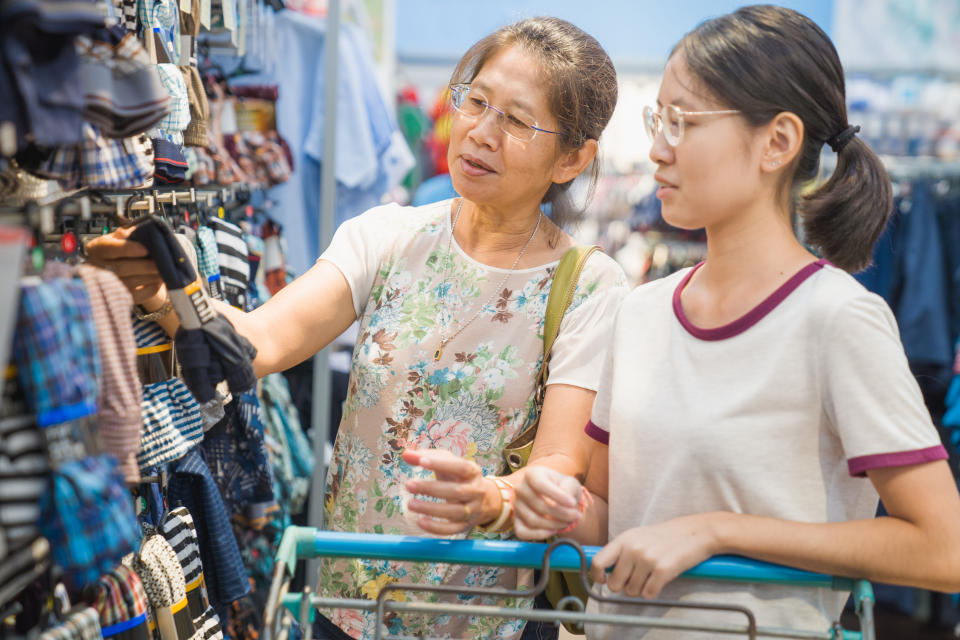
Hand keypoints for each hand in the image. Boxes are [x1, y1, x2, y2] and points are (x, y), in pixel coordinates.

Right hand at [85, 227, 166, 307]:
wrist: (127, 271)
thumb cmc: (125, 251)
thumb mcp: (123, 238)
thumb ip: (129, 233)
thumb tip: (140, 231)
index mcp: (96, 249)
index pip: (107, 248)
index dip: (126, 249)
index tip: (145, 249)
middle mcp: (97, 268)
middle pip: (120, 268)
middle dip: (144, 265)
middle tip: (162, 263)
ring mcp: (106, 285)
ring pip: (129, 283)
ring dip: (150, 277)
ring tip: (164, 271)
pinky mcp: (119, 299)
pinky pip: (137, 296)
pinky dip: (151, 288)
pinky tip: (159, 281)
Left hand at [402, 448, 498, 534]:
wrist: (486, 500)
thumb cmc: (459, 477)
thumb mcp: (449, 463)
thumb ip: (427, 456)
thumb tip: (406, 454)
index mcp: (473, 472)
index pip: (460, 467)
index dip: (442, 464)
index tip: (422, 461)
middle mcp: (476, 491)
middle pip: (456, 491)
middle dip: (431, 488)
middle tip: (409, 484)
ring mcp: (472, 510)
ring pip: (454, 512)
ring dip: (431, 509)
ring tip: (410, 504)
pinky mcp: (465, 526)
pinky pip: (452, 530)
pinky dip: (436, 527)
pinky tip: (420, 521)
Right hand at [513, 466, 581, 539]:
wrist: (557, 498)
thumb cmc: (563, 488)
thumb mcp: (571, 483)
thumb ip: (569, 489)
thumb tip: (566, 503)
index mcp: (532, 474)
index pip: (540, 484)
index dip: (557, 495)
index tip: (572, 503)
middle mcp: (520, 488)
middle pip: (538, 505)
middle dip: (561, 513)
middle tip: (576, 515)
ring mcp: (516, 505)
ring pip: (532, 520)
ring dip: (554, 525)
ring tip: (568, 522)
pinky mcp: (516, 520)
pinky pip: (522, 532)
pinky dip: (539, 535)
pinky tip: (554, 531)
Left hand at [590, 514, 718, 598]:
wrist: (696, 532)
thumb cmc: (666, 536)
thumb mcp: (638, 536)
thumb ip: (622, 551)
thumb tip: (605, 572)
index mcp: (624, 539)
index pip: (598, 562)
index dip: (597, 576)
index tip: (604, 581)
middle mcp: (633, 549)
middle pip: (614, 583)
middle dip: (623, 587)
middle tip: (634, 581)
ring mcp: (647, 559)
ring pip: (631, 591)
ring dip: (640, 590)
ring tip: (650, 578)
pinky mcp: (663, 570)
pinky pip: (648, 594)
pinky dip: (652, 592)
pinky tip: (659, 582)